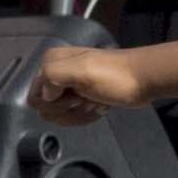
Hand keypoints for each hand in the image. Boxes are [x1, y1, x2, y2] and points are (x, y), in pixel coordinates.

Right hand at [30, 41, 151, 123]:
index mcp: (50, 62)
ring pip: (60, 114)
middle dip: (68, 109)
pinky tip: (99, 105)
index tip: (75, 95)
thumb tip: (45, 95)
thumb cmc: (115, 76)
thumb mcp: (82, 70)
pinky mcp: (80, 97)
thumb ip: (53, 76)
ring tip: (95, 100)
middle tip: (87, 97)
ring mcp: (68, 87)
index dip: (54, 103)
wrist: (143, 80)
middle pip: (46, 109)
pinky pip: (72, 115)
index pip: (34, 97)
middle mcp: (55, 73)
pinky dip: (86, 114)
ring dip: (78, 113)